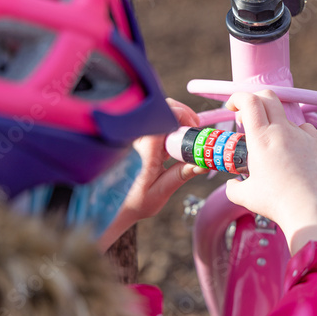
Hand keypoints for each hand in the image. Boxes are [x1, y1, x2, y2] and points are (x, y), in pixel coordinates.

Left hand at [98, 98, 207, 250]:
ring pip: (155, 113)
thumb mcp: (161, 192)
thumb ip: (181, 175)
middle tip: (194, 127)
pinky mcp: (135, 138)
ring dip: (174, 117)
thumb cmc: (135, 202)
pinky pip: (152, 122)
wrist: (113, 206)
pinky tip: (173, 140)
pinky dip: (167, 124)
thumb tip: (202, 163)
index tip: (194, 128)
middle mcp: (136, 140)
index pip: (162, 120)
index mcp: (145, 153)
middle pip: (159, 109)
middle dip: (180, 113)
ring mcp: (133, 138)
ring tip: (186, 131)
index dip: (181, 116)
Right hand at [225, 90, 316, 254]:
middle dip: (253, 100)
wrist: (313, 212)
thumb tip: (233, 184)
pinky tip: (289, 150)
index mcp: (262, 138)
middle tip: (245, 119)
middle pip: (268, 96)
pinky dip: (292, 134)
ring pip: (285, 115)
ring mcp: (303, 136)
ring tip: (268, 143)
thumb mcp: (244, 196)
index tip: (232, 109)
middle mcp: (283, 131)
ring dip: (272, 122)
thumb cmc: (277, 203)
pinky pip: (303, 129)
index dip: (237, 98)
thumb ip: (233, 187)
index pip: (249, 100)